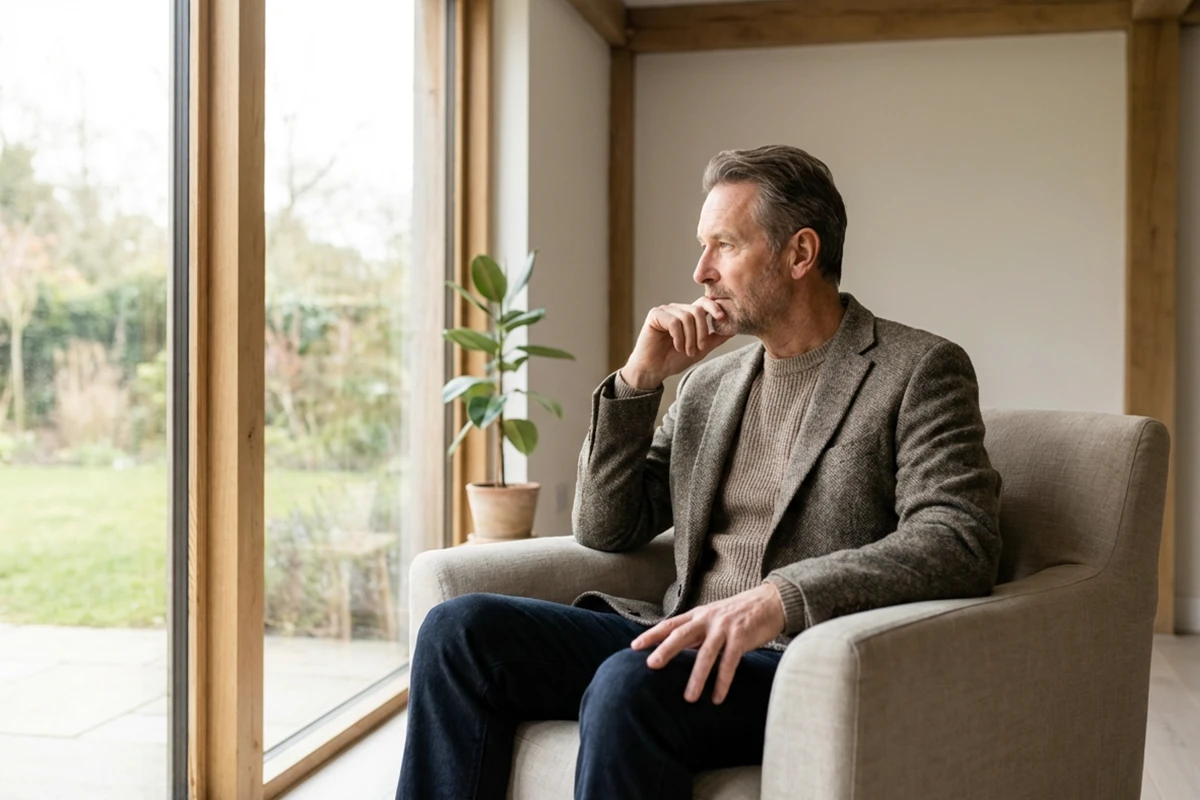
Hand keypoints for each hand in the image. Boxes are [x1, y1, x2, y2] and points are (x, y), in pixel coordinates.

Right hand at [621, 297, 734, 389]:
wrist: (654, 370)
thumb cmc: (674, 360)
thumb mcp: (701, 349)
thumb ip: (715, 338)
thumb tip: (734, 328)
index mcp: (687, 314)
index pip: (704, 302)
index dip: (715, 307)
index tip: (723, 318)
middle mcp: (676, 309)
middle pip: (698, 310)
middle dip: (701, 331)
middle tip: (698, 348)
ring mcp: (665, 310)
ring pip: (687, 316)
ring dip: (690, 338)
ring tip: (686, 351)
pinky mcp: (655, 315)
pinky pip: (674, 321)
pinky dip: (678, 336)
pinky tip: (676, 346)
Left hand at [630, 583, 785, 703]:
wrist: (771, 602)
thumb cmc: (739, 613)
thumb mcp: (713, 617)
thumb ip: (696, 631)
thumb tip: (676, 651)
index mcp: (698, 614)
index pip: (670, 624)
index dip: (651, 635)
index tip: (634, 647)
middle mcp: (708, 619)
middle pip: (682, 634)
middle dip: (665, 650)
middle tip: (651, 665)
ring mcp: (724, 628)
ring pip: (706, 654)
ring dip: (697, 677)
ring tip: (689, 698)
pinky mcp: (741, 637)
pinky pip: (729, 663)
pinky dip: (722, 682)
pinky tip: (717, 698)